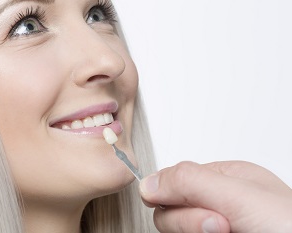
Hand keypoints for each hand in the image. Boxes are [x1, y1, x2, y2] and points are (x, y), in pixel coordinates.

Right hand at [139, 161, 291, 232]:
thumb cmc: (291, 229)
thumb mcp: (240, 196)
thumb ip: (190, 182)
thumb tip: (147, 183)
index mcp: (225, 179)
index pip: (173, 180)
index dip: (176, 197)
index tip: (201, 210)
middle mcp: (219, 203)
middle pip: (171, 210)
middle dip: (190, 222)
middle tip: (222, 227)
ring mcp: (218, 229)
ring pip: (176, 232)